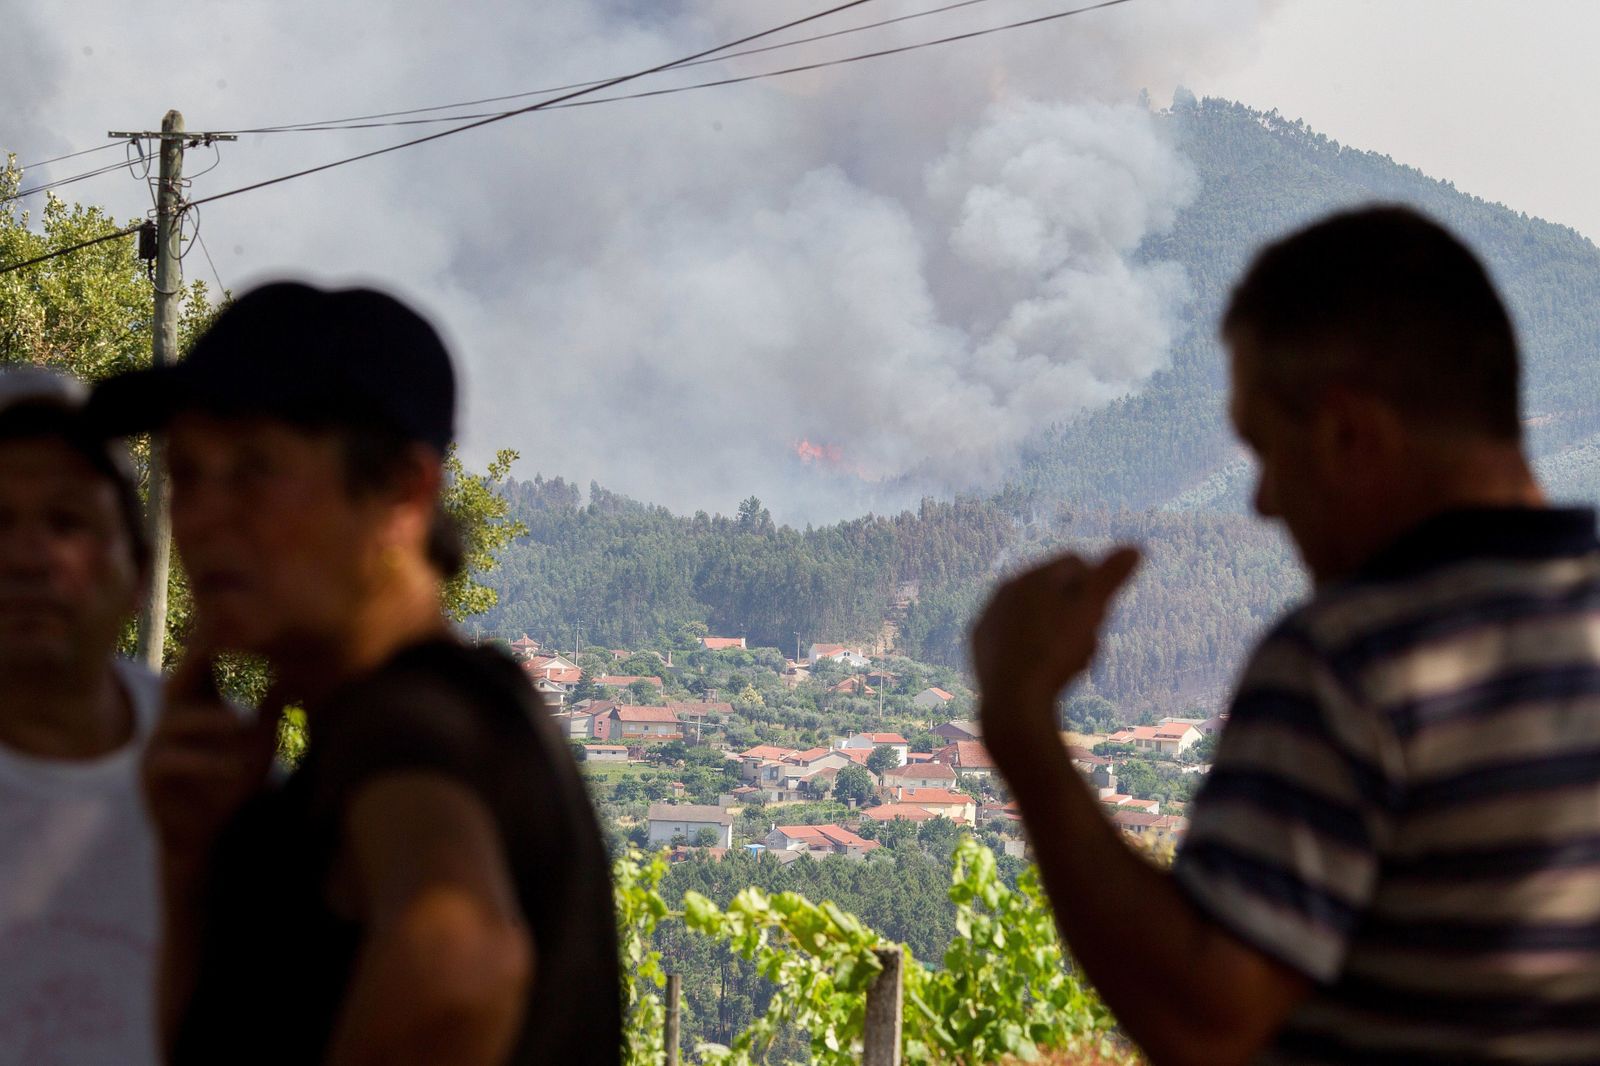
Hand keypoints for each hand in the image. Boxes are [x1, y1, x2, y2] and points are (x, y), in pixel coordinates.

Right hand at [141, 640, 281, 867]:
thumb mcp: (259, 742)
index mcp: (198, 704)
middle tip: (225, 647)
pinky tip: (235, 768)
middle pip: (180, 680)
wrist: (208, 832)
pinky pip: (175, 762)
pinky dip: (207, 763)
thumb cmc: (233, 780)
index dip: (217, 641)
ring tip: (243, 722)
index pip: (204, 664)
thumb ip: (272, 709)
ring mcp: (158, 745)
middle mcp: (173, 718)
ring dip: (212, 720)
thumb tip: (304, 674)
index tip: (238, 618)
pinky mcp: (152, 776)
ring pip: (177, 722)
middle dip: (199, 660)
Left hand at [972, 547, 1139, 751]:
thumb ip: (1111, 578)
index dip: (1095, 585)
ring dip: (1056, 630)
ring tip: (1068, 662)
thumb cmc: (1056, 652)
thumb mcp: (1091, 612)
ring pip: (1034, 613)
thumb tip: (1135, 547)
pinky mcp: (980, 643)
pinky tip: (1040, 668)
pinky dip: (1030, 646)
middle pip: (1054, 589)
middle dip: (1076, 610)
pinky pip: (1013, 636)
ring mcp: (989, 616)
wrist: (1013, 701)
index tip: (1100, 615)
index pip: (1075, 562)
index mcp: (1031, 575)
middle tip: (1086, 642)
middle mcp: (1005, 589)